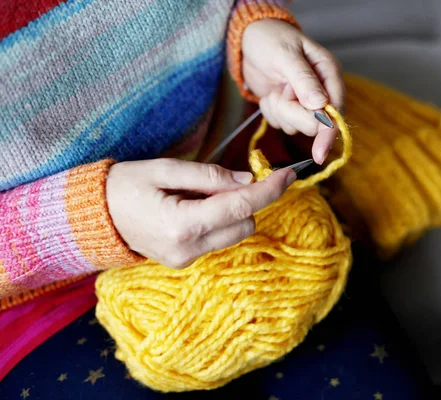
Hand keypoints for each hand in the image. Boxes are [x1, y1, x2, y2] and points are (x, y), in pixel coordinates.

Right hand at [106, 159, 295, 268]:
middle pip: (244, 223)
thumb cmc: (124, 186)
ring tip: (199, 194)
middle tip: (224, 178)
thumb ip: (208, 175)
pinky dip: (219, 220)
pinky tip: (195, 207)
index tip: (289, 173)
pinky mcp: (185, 262)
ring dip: (233, 210)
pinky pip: (219, 238)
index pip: (240, 207)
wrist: (93, 217)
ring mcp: (187, 260)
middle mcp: (188, 250)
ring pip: (235, 233)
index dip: (269, 189)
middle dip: (247, 198)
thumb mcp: (164, 169)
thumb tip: (247, 179)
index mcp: (181, 225)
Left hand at [242, 19, 344, 163]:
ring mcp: (305, 102)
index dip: (328, 133)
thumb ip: (303, 80)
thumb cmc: (270, 39)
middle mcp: (322, 91)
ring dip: (280, 111)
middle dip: (292, 113)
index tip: (319, 154)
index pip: (336, 111)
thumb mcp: (286, 55)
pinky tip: (270, 94)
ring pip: (296, 126)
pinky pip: (282, 124)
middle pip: (314, 124)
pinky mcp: (289, 109)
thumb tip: (320, 105)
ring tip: (275, 89)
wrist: (249, 39)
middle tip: (280, 91)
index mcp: (329, 73)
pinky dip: (271, 112)